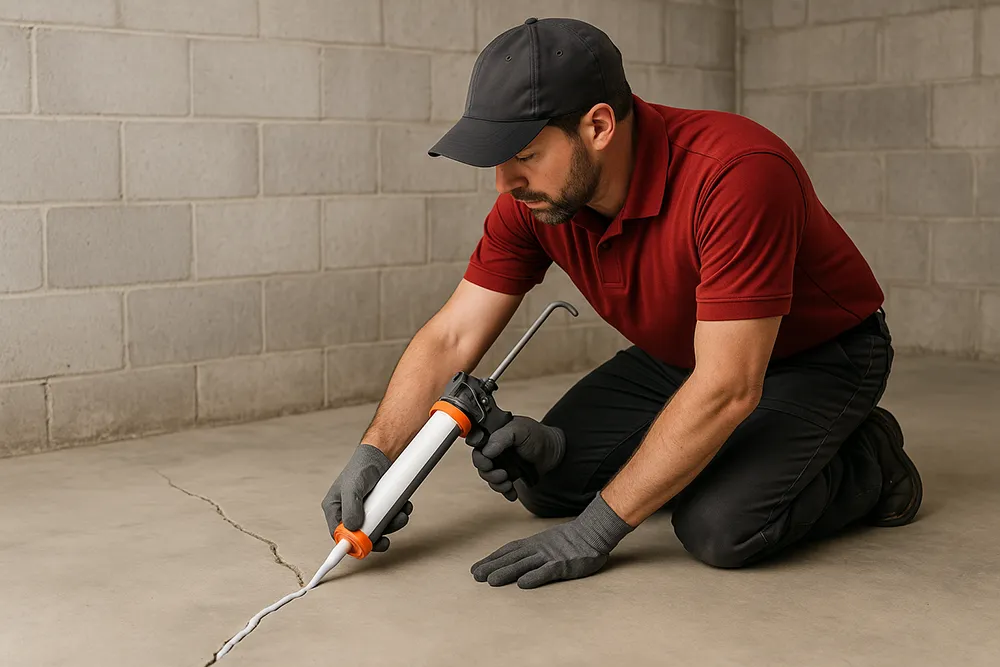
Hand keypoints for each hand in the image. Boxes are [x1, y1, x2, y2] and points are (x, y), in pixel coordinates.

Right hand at [321, 443, 411, 551]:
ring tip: (401, 514)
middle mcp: (349, 512)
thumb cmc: (361, 467)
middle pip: (361, 536)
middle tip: (387, 537)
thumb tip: (353, 528)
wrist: (381, 454)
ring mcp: (366, 511)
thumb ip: (351, 507)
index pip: (339, 535)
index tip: (365, 549)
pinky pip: (389, 519)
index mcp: (335, 509)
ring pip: (378, 529)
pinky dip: (398, 516)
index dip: (351, 545)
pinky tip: (404, 507)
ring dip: (392, 525)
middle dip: (377, 536)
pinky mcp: (380, 507)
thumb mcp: (352, 486)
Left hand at [471, 492, 632, 588]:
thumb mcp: (547, 542)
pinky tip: (523, 584)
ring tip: (491, 581)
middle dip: (493, 566)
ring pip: (525, 565)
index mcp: (534, 543)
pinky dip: (535, 577)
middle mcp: (538, 549)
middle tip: (475, 576)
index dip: (492, 559)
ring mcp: (550, 556)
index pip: (509, 551)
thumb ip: (533, 551)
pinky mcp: (564, 564)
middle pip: (512, 558)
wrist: (594, 532)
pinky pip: (547, 571)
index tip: (476, 567)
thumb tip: (518, 562)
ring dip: (507, 572)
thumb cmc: (571, 540)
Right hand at [472, 416, 565, 500]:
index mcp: (494, 434)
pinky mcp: (508, 474)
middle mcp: (494, 448)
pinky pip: (500, 486)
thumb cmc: (538, 435)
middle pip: (480, 463)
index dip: (479, 455)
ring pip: (488, 476)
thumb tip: (486, 451)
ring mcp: (501, 462)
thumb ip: (501, 437)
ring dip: (496, 482)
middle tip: (501, 473)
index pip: (476, 444)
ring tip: (508, 481)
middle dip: (488, 471)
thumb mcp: (519, 430)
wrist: (554, 452)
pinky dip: (505, 491)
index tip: (487, 460)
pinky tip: (512, 492)